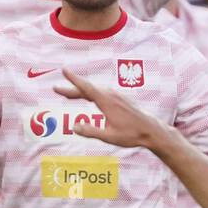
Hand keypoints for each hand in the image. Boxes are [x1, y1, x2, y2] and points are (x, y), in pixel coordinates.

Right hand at [54, 68, 173, 149]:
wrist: (150, 130)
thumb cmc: (131, 134)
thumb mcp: (108, 137)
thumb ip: (91, 131)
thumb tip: (74, 128)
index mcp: (106, 102)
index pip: (86, 88)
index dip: (74, 79)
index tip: (64, 70)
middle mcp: (111, 95)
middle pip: (87, 89)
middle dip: (71, 89)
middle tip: (56, 89)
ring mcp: (116, 96)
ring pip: (94, 91)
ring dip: (80, 92)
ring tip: (68, 95)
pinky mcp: (120, 98)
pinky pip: (101, 93)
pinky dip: (90, 93)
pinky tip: (87, 97)